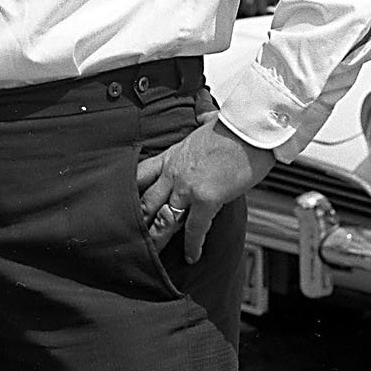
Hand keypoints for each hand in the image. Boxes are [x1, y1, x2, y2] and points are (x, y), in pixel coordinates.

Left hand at [136, 117, 274, 262]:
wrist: (249, 128)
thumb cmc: (233, 125)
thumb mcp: (208, 121)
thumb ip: (201, 121)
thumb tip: (205, 112)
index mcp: (172, 155)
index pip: (141, 175)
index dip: (130, 192)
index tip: (121, 206)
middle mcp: (173, 172)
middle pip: (147, 202)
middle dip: (138, 223)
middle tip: (129, 240)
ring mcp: (187, 187)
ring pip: (164, 219)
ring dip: (157, 239)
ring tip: (150, 257)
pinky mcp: (206, 199)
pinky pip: (195, 229)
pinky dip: (192, 246)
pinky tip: (191, 257)